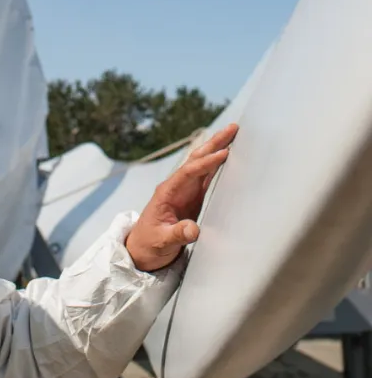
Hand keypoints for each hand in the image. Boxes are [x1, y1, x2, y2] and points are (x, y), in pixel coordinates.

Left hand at [125, 123, 238, 271]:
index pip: (189, 172)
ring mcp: (184, 191)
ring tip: (234, 133)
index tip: (224, 153)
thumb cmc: (150, 244)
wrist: (142, 249)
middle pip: (196, 159)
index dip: (207, 163)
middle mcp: (176, 186)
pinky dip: (218, 165)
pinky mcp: (192, 197)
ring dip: (217, 149)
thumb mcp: (162, 241)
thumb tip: (194, 230)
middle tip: (233, 128)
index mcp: (167, 192)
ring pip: (203, 164)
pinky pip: (207, 177)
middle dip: (214, 143)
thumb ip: (177, 234)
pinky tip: (229, 156)